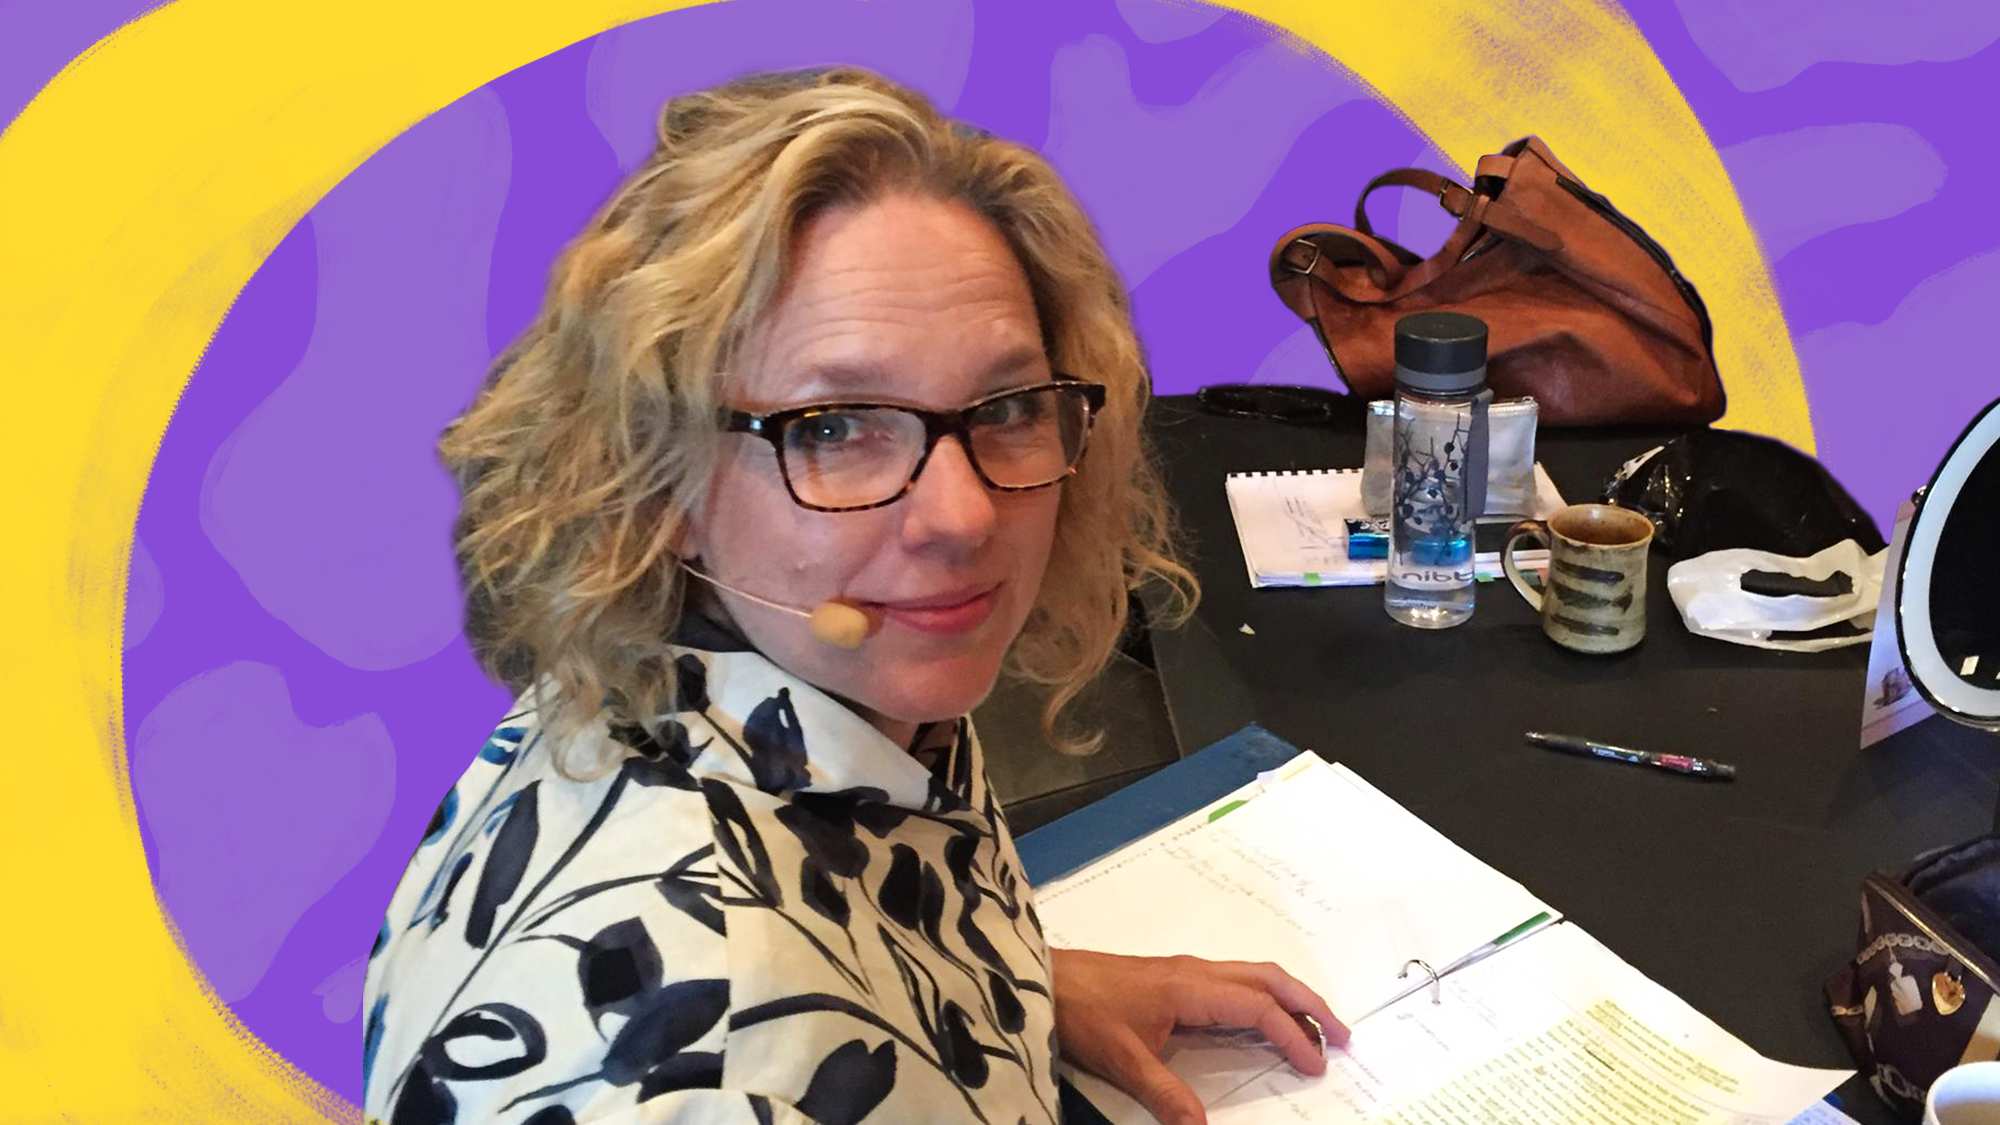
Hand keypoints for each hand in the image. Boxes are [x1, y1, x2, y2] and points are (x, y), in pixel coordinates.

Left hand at [1049, 948, 1347, 1124]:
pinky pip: (1233, 982)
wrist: (1044, 978)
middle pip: (1269, 978)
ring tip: (1315, 1028)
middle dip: (1310, 1003)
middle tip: (1344, 1036)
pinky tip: (1263, 1022)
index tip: (1318, 1065)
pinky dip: (1262, 998)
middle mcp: (1197, 972)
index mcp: (1192, 986)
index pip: (1259, 1007)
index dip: (1293, 1034)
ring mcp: (1186, 972)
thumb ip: (1166, 1096)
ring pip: (1253, 975)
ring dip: (1289, 997)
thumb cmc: (1082, 1011)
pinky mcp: (1174, 978)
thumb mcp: (1123, 1061)